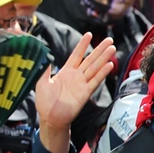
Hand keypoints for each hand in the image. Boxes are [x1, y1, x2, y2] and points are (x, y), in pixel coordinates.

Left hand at [35, 34, 115, 152]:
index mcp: (66, 71)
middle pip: (90, 59)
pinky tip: (109, 65)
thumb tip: (43, 54)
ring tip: (112, 48)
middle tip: (109, 39)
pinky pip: (95, 81)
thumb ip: (45, 69)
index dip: (82, 45)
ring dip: (104, 58)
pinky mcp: (85, 93)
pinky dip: (102, 73)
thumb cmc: (44, 101)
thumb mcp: (41, 82)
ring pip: (95, 68)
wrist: (50, 118)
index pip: (76, 55)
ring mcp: (82, 84)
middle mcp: (76, 76)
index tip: (89, 34)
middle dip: (99, 49)